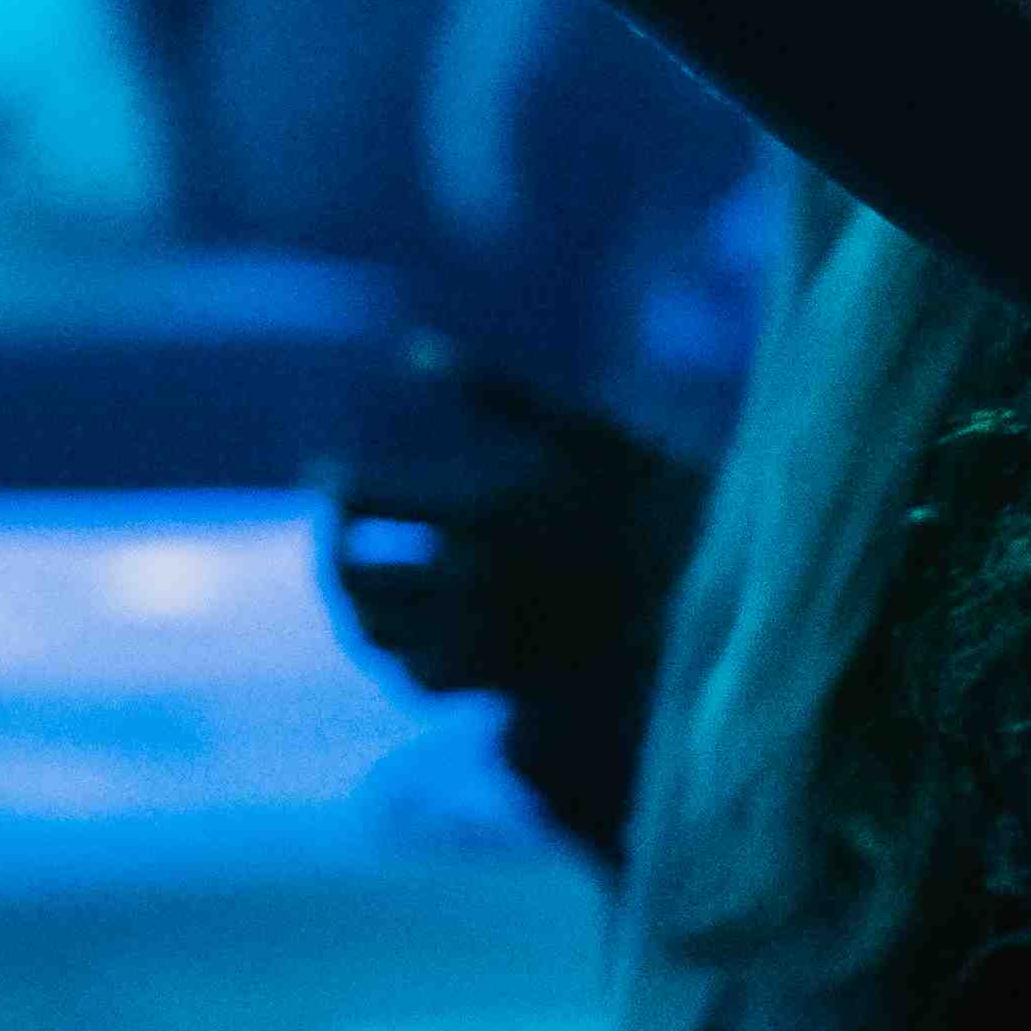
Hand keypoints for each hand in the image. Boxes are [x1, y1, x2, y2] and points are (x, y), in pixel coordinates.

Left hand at [316, 349, 691, 712]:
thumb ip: (497, 387)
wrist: (709, 589)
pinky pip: (420, 681)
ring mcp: (484, 641)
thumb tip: (414, 347)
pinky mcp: (503, 684)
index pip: (369, 504)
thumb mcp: (582, 426)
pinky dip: (395, 654)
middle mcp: (471, 585)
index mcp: (482, 514)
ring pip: (378, 635)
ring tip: (355, 576)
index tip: (322, 475)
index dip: (337, 488)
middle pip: (359, 577)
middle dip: (332, 548)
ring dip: (354, 602)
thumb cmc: (648, 493)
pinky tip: (405, 626)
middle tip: (333, 527)